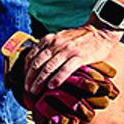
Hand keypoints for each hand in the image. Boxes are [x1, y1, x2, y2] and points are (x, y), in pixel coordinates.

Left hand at [2, 30, 119, 123]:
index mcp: (49, 39)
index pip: (32, 55)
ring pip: (48, 67)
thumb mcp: (60, 38)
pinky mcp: (79, 56)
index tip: (24, 80)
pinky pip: (65, 69)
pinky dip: (57, 79)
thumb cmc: (78, 39)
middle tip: (27, 90)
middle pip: (37, 63)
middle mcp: (56, 44)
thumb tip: (38, 64)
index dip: (26, 69)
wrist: (99, 32)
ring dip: (40, 81)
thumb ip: (49, 48)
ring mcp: (67, 50)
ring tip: (35, 91)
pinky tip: (52, 87)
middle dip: (30, 78)